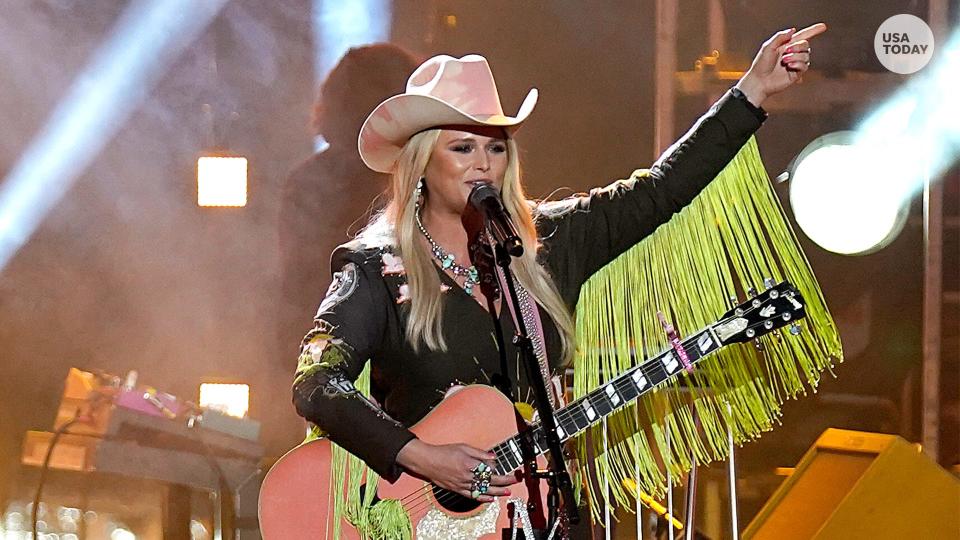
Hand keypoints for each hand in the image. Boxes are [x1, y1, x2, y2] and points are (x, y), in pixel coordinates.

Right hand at [396, 439, 518, 502]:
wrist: (428, 461)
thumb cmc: (444, 453)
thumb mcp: (463, 447)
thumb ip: (479, 453)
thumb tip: (492, 456)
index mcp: (469, 464)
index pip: (489, 469)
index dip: (498, 469)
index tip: (504, 467)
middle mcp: (467, 476)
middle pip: (489, 481)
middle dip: (503, 481)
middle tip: (513, 481)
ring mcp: (462, 484)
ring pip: (483, 490)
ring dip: (496, 492)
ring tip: (506, 492)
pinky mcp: (457, 489)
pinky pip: (472, 496)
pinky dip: (482, 498)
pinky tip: (490, 499)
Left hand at [736, 23, 827, 106]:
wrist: (759, 81)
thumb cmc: (761, 64)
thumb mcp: (768, 47)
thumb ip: (780, 37)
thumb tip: (793, 30)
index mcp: (786, 45)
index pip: (802, 36)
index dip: (813, 31)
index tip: (823, 26)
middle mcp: (792, 53)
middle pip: (806, 44)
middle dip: (798, 46)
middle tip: (786, 51)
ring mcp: (795, 63)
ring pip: (806, 55)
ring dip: (795, 56)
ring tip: (784, 61)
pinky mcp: (797, 73)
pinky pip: (805, 65)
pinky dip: (797, 64)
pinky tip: (789, 66)